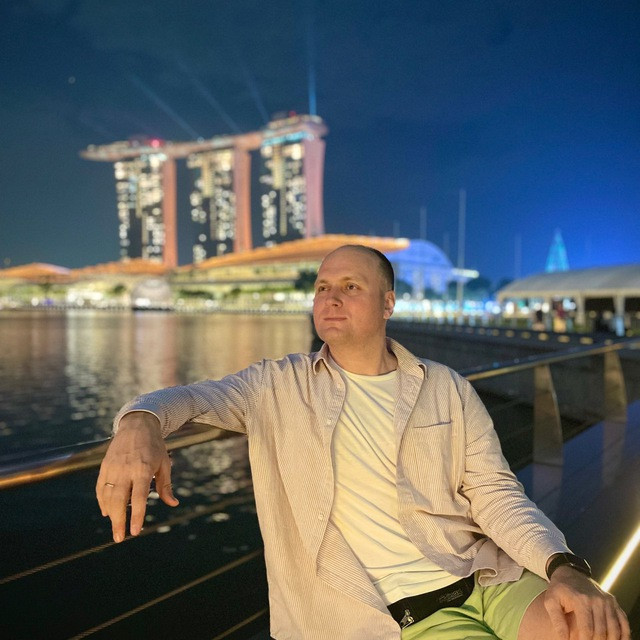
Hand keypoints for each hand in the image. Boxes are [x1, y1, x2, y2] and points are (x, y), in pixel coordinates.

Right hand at [96, 411, 178, 542]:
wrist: (137, 425)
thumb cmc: (154, 445)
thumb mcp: (164, 463)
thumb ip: (165, 485)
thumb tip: (173, 504)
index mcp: (142, 469)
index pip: (139, 497)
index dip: (137, 515)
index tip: (136, 531)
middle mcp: (125, 470)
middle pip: (119, 500)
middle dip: (119, 522)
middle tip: (120, 538)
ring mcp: (113, 468)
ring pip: (108, 497)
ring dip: (111, 514)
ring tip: (116, 528)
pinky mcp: (104, 466)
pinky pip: (101, 488)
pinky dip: (102, 502)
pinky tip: (107, 512)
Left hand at [544, 566, 629, 639]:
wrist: (569, 573)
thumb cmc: (559, 589)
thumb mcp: (550, 601)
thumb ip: (557, 621)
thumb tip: (564, 639)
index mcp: (581, 600)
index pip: (587, 629)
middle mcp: (597, 600)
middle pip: (601, 631)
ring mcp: (606, 600)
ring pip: (614, 629)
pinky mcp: (612, 601)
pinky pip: (623, 621)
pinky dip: (624, 634)